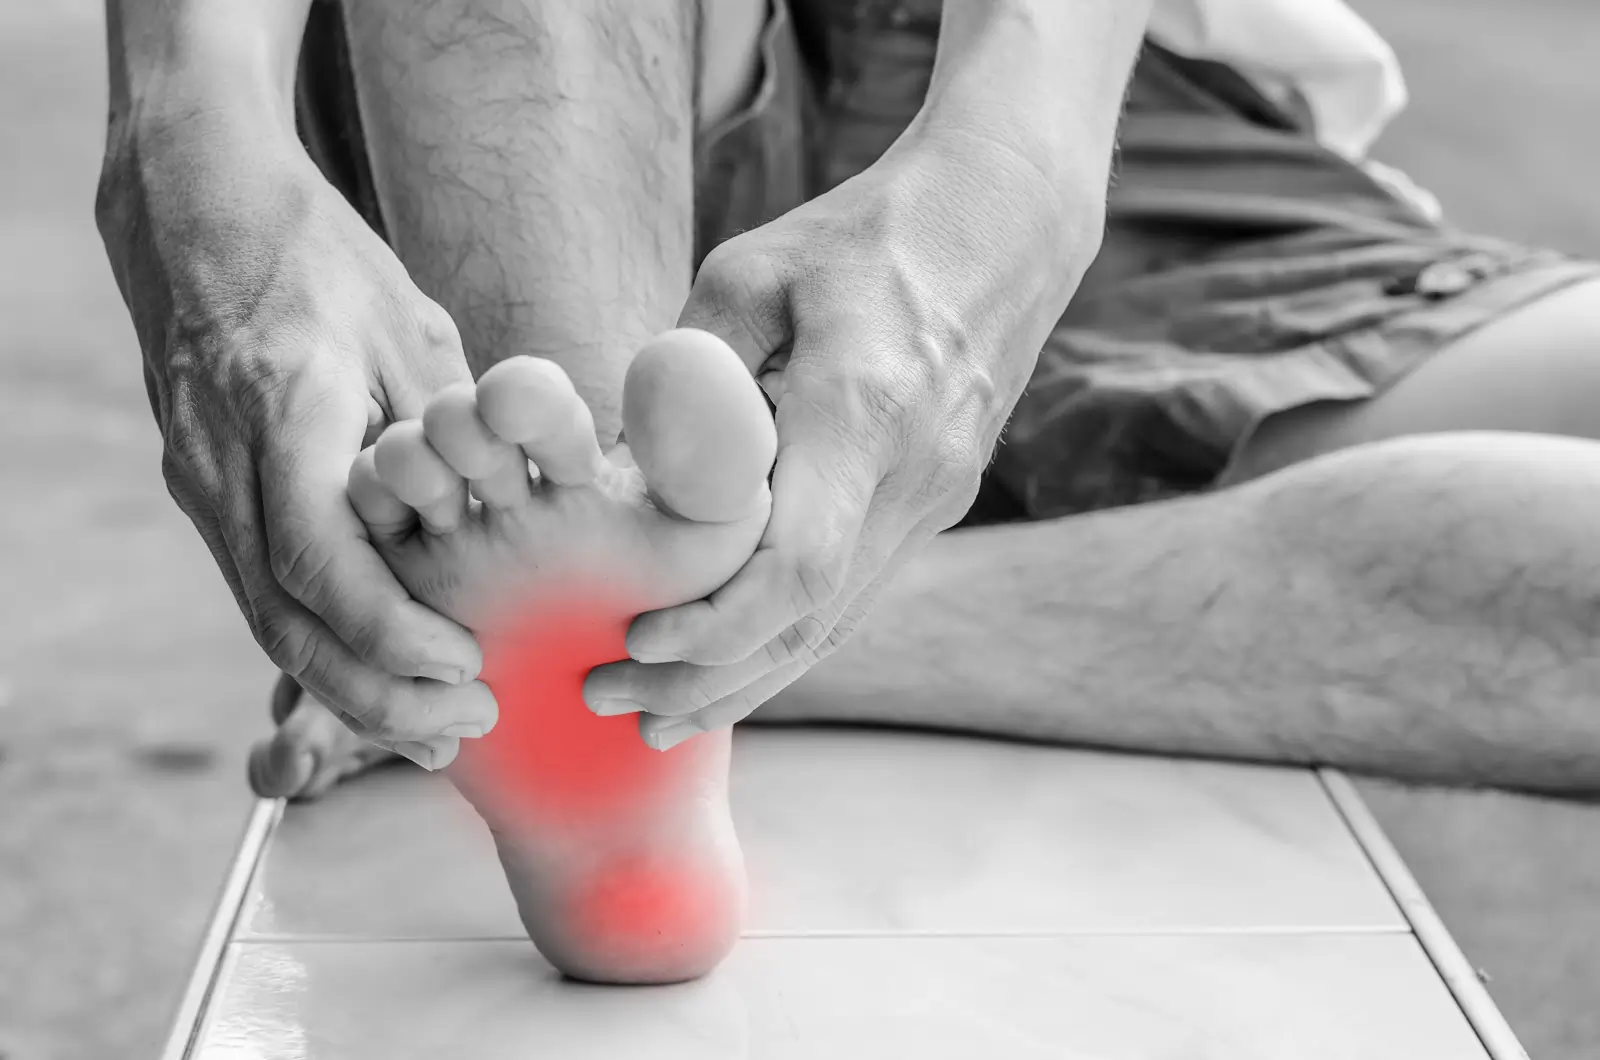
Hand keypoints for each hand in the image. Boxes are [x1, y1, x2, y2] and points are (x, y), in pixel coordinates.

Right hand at [97, 111, 496, 766]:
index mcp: (285, 411)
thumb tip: (512, 517)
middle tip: (465, 731)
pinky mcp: (203, 496)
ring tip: (434, 734)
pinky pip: (260, 594)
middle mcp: (225, 462)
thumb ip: (445, 433)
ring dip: (349, 691)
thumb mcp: (411, 331)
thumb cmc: (324, 264)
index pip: (319, 558)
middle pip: (285, 620)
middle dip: (376, 694)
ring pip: (266, 623)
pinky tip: (380, 679)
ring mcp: (200, 484)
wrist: (199, 217)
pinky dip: (321, 649)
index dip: (392, 629)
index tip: (466, 665)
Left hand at [583, 126, 1105, 747]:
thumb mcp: (753, 274)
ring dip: (745, 679)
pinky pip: (858, 594)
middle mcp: (911, 474)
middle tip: (607, 699)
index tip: (634, 636)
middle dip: (706, 677)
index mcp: (861, 410)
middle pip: (809, 620)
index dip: (714, 622)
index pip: (797, 563)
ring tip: (658, 715)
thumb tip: (608, 461)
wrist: (1003, 225)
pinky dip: (789, 640)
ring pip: (836, 624)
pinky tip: (732, 668)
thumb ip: (685, 371)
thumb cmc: (863, 236)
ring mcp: (935, 498)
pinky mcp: (937, 504)